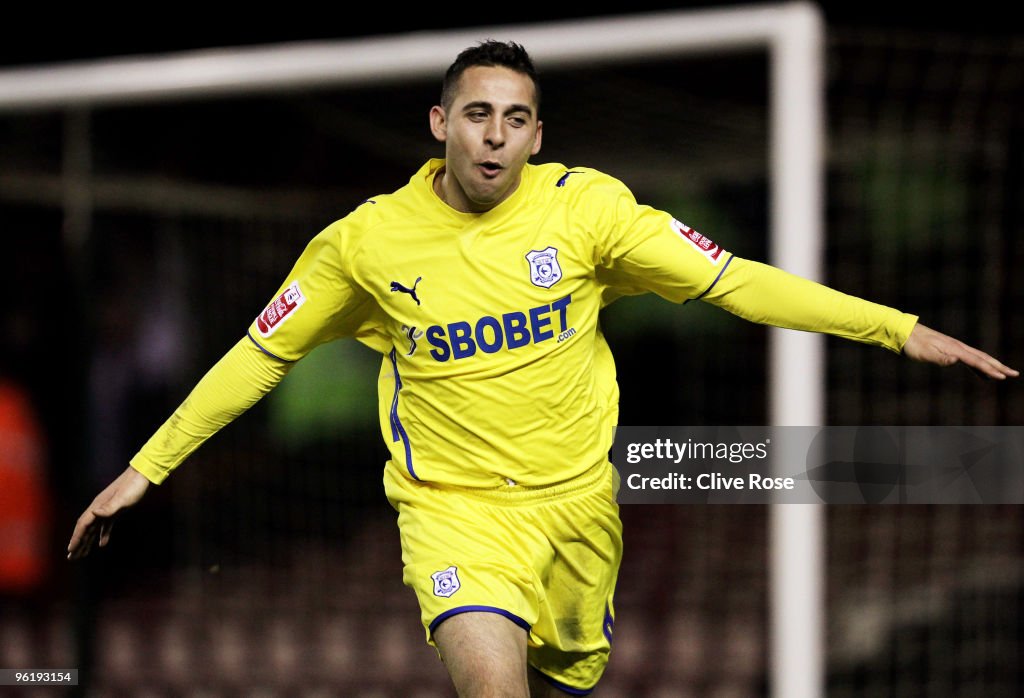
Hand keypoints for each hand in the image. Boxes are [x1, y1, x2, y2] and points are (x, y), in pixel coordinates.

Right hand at [67, 466, 150, 559]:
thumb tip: (93, 513)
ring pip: (94, 529)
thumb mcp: (123, 498)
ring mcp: (107, 509)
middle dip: (78, 543)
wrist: (144, 475)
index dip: (76, 538)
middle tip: (71, 558)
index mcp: (98, 506)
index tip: (70, 550)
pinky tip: (101, 544)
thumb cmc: (134, 486)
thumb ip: (109, 507)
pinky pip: (106, 526)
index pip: (83, 525)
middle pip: (85, 529)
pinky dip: (103, 535)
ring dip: (87, 541)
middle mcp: (99, 508)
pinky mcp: (117, 510)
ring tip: (81, 554)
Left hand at [903, 323, 1018, 379]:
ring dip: (991, 366)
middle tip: (1014, 374)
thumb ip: (941, 358)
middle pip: (983, 358)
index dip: (990, 370)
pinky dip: (979, 366)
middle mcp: (958, 347)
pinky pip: (970, 359)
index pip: (977, 361)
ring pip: (978, 357)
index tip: (1003, 377)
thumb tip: (956, 360)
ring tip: (1004, 374)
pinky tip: (981, 373)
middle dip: (999, 366)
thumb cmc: (915, 345)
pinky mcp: (951, 349)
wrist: (906, 333)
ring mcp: (955, 347)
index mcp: (955, 349)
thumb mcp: (925, 353)